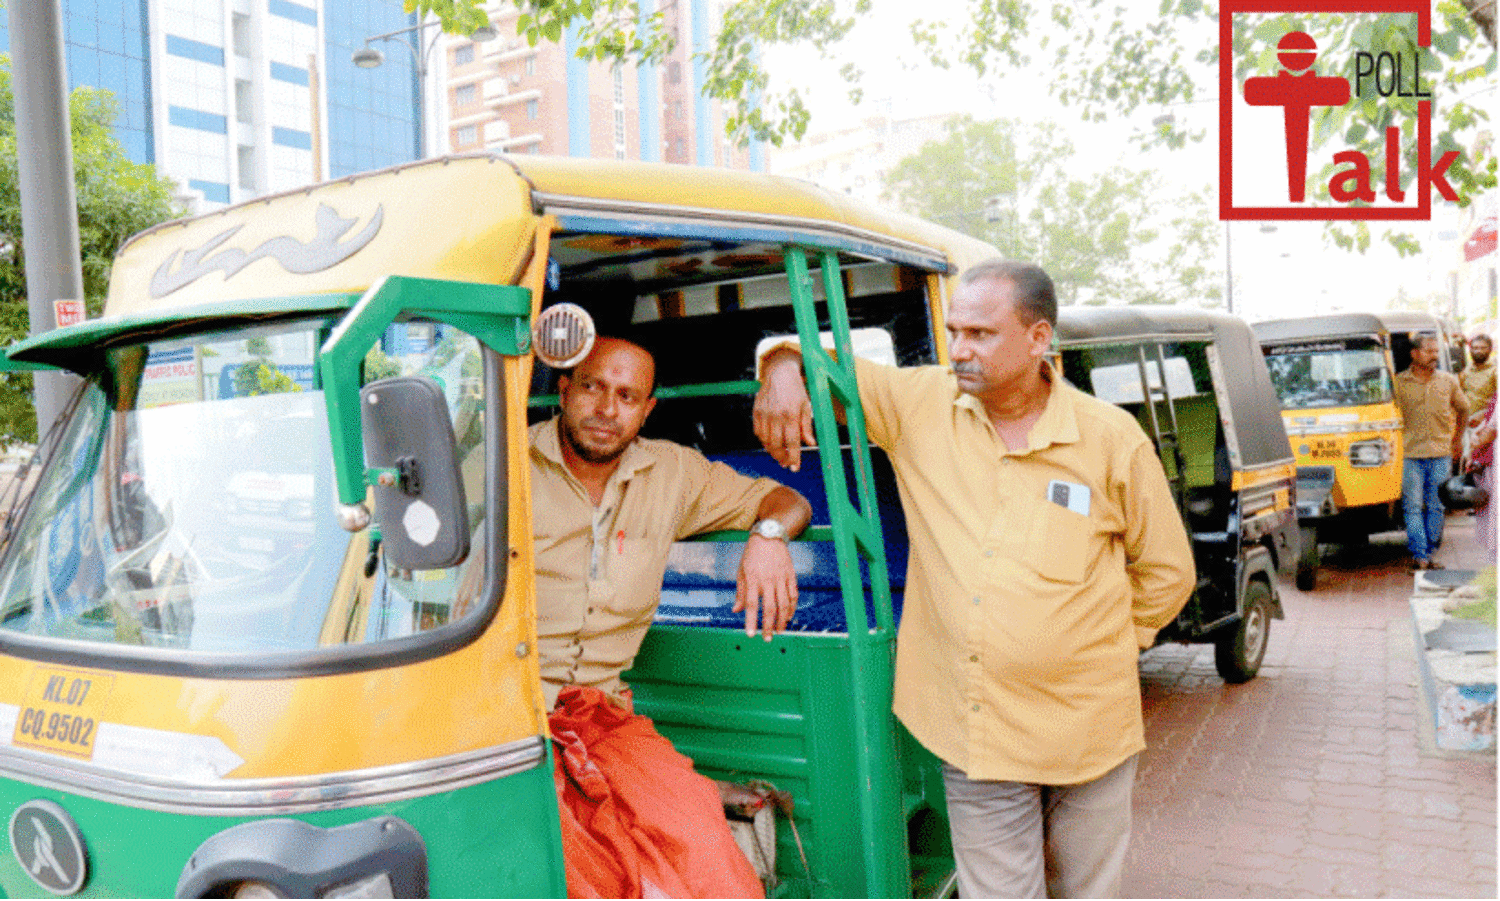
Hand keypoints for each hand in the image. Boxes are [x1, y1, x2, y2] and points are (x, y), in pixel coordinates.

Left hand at [734, 534, 798, 640]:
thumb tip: (736, 610)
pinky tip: (788, 617)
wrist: (769, 536)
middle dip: (768, 626)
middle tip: (767, 639)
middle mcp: (768, 580)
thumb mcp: (741, 571)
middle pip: (770, 608)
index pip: (751, 605)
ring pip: (784, 604)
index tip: (750, 634)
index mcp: (753, 580)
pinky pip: (793, 595)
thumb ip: (740, 592)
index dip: (751, 621)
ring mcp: (781, 578)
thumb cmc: (752, 555)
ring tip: (779, 631)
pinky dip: (792, 608)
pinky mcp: (791, 576)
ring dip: (782, 620)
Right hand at [753, 352, 816, 470]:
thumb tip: (811, 443)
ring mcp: (764, 414)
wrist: (780, 372)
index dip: (794, 457)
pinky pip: (758, 433)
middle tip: (787, 463)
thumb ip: (807, 426)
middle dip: (782, 458)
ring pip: (766, 441)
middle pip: (777, 445)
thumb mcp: (806, 406)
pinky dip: (764, 441)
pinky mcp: (756, 412)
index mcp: (791, 414)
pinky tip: (771, 442)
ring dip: (773, 451)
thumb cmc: (796, 390)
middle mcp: (776, 416)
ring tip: (780, 454)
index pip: (792, 442)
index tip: (795, 468)